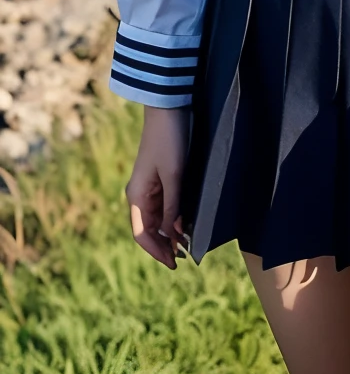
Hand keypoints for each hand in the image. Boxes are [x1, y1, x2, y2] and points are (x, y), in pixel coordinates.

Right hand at [126, 106, 189, 269]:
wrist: (169, 109)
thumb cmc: (169, 141)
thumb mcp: (174, 175)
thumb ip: (174, 206)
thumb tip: (175, 234)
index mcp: (137, 196)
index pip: (142, 235)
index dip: (157, 251)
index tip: (174, 264)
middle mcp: (140, 194)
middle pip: (149, 230)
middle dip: (164, 246)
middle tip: (185, 258)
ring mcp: (149, 187)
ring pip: (158, 219)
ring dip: (170, 233)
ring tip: (188, 245)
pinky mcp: (160, 178)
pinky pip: (164, 206)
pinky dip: (174, 218)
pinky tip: (187, 223)